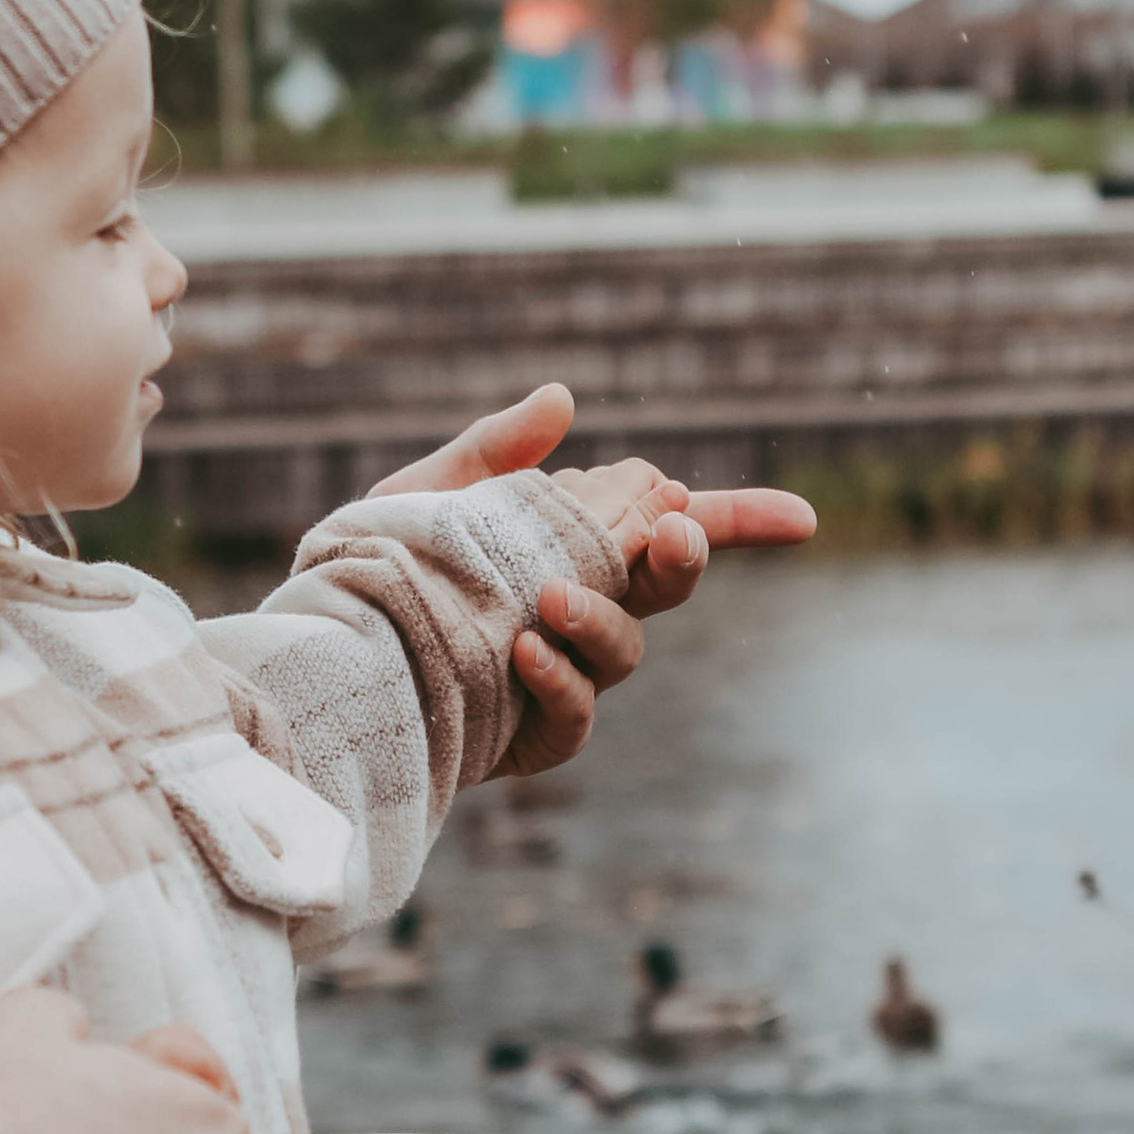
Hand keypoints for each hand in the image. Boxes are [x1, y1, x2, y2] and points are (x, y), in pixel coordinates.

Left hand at [371, 385, 813, 776]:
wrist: (331, 659)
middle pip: (666, 586)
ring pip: (624, 649)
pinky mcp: (535, 734)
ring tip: (547, 600)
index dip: (741, 524)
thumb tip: (562, 398)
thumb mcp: (426, 497)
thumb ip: (494, 451)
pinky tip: (522, 650)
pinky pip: (574, 711)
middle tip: (674, 532)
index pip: (674, 531)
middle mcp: (584, 611)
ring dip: (596, 619)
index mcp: (575, 549)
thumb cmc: (381, 576)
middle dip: (685, 557)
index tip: (803, 520)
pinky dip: (557, 679)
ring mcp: (567, 676)